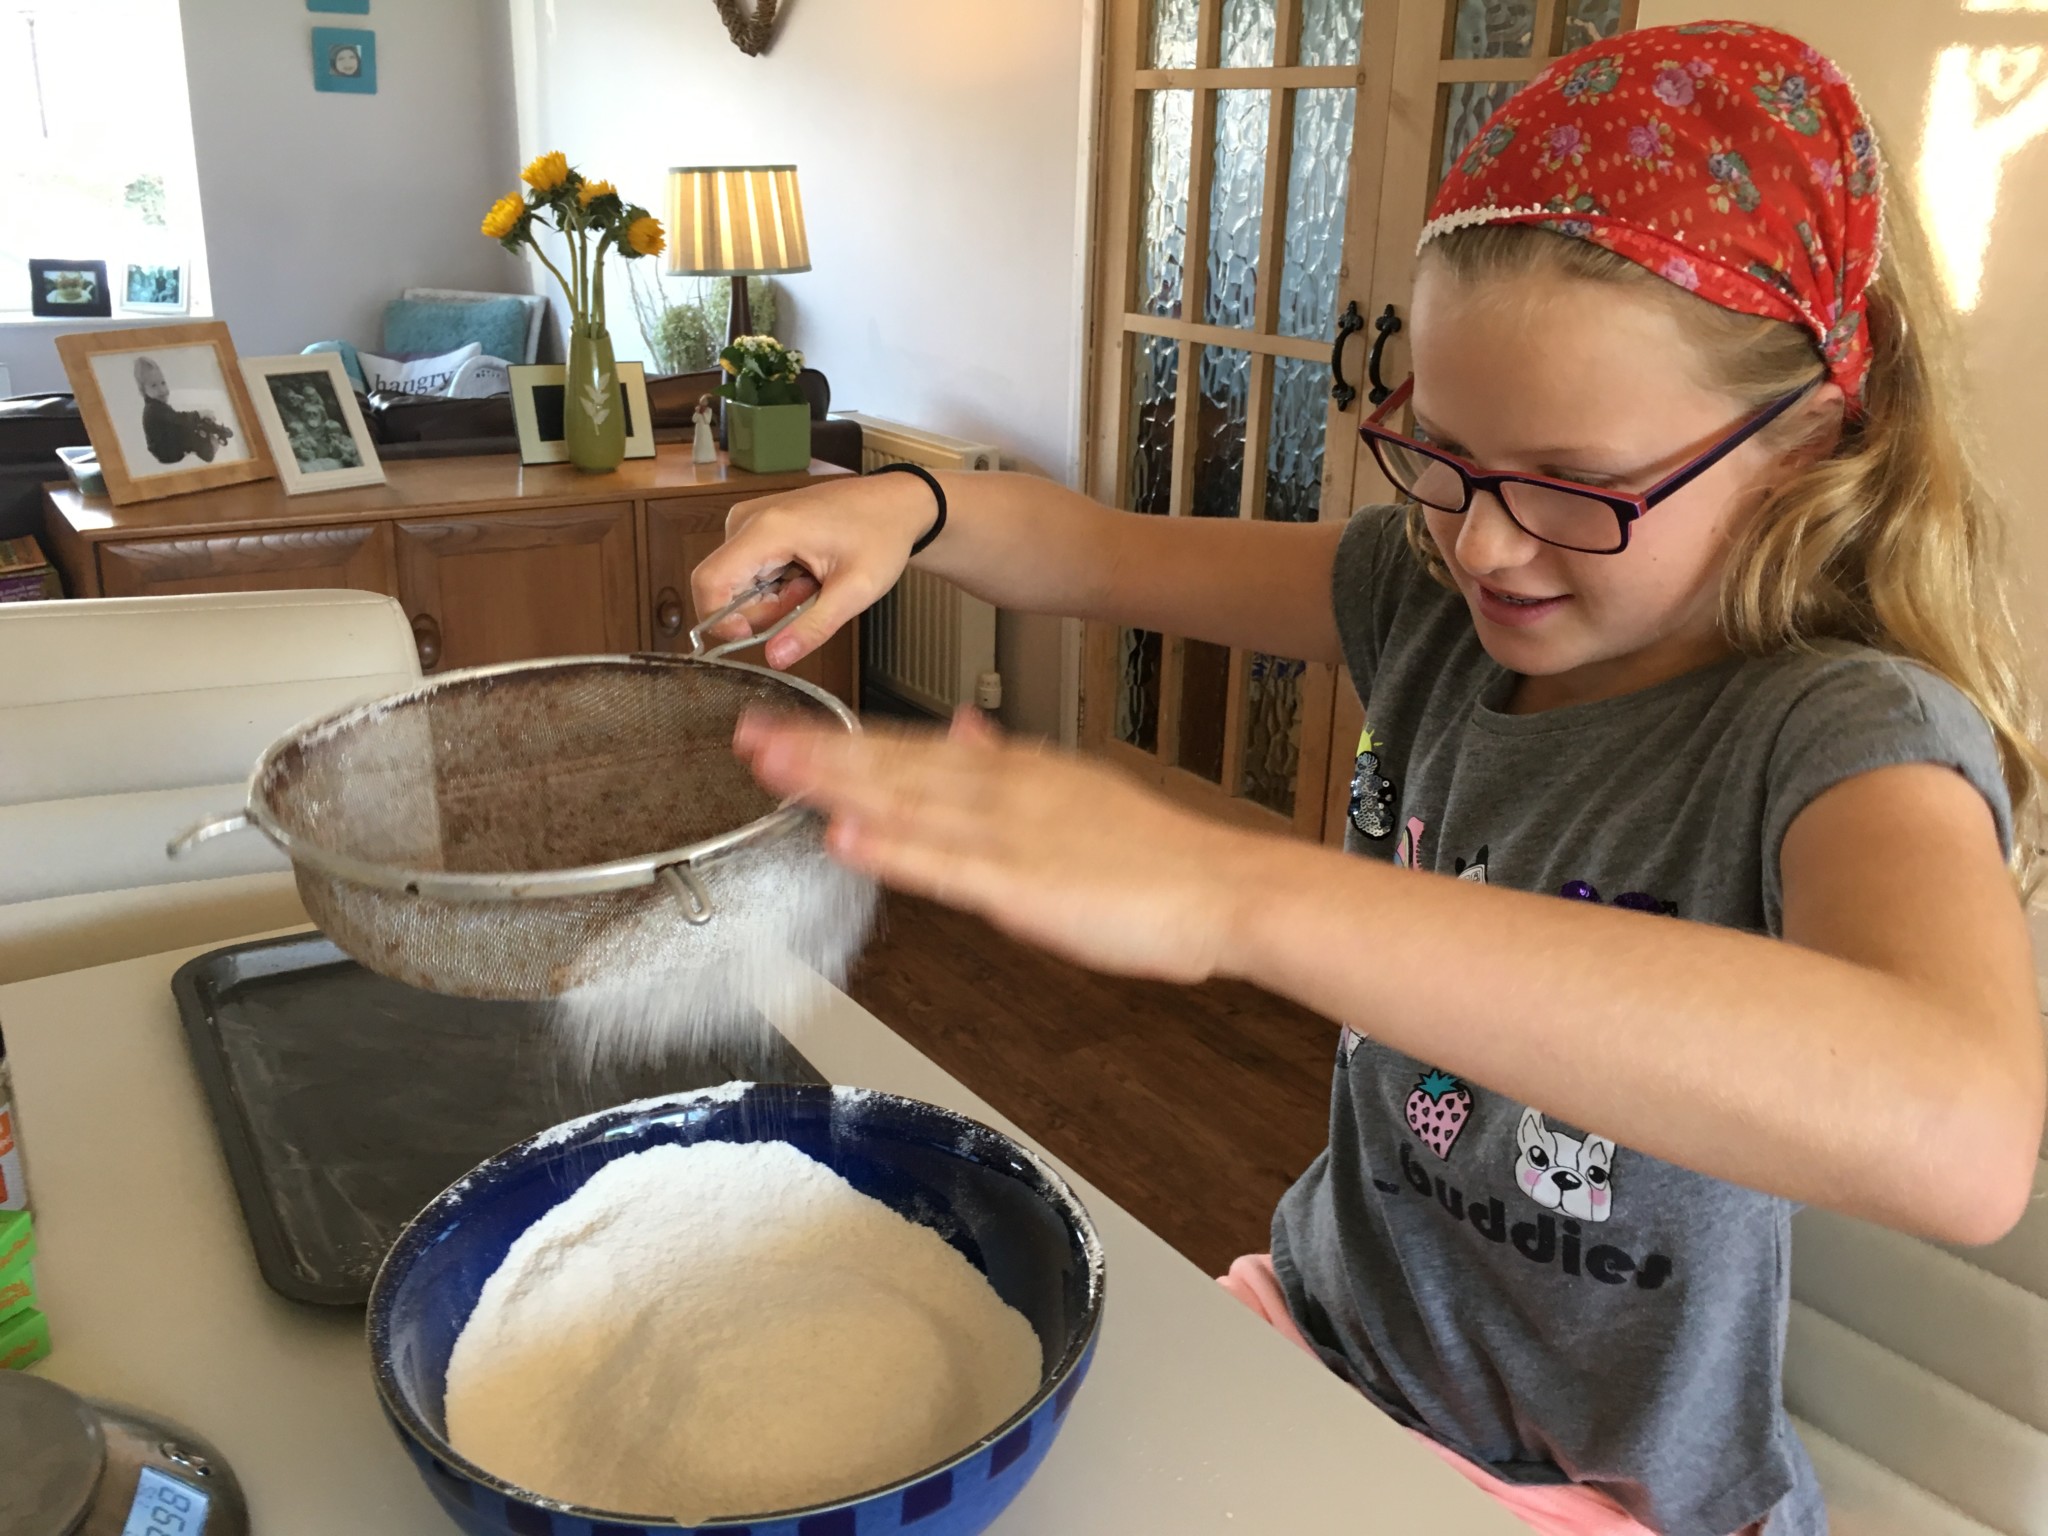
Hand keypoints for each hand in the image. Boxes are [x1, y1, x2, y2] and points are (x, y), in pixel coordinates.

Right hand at [690, 474, 936, 668]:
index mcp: (768, 529)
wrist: (896, 503)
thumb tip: (775, 659)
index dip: (721, 620)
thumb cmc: (881, 536)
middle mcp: (748, 519)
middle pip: (724, 587)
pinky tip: (806, 574)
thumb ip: (813, 628)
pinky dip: (775, 585)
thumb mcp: (855, 591)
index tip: (756, 637)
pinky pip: (748, 571)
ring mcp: (749, 520)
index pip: (709, 582)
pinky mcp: (755, 525)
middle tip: (808, 601)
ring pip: (736, 583)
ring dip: (773, 600)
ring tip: (814, 584)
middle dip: (762, 611)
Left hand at [734, 706, 1258, 982]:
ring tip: (772, 771)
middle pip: (893, 770)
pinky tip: (846, 837)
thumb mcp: (1074, 786)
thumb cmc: (1152, 854)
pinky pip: (947, 867)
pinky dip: (895, 850)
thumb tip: (960, 727)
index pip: (912, 753)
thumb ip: (1006, 759)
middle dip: (816, 755)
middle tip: (746, 738)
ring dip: (835, 786)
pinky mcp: (1025, 886)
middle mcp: (1002, 793)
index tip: (783, 731)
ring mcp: (1011, 836)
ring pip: (907, 806)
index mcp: (1012, 772)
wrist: (1221, 886)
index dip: (842, 743)